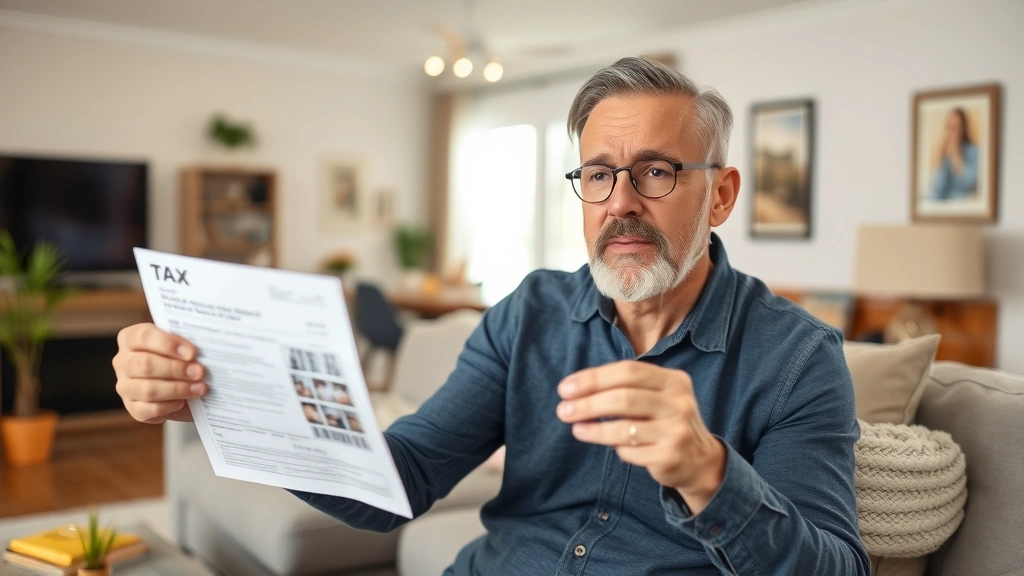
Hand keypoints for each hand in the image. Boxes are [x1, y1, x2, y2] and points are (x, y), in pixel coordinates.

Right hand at [113, 323, 207, 423]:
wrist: (184, 383)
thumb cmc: (182, 357)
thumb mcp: (183, 344)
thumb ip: (186, 343)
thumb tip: (201, 351)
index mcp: (130, 338)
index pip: (143, 336)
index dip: (168, 344)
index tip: (192, 352)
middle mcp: (123, 362)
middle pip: (144, 364)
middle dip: (176, 369)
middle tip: (200, 372)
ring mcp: (125, 386)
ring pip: (147, 389)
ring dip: (178, 389)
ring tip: (199, 388)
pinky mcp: (133, 408)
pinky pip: (148, 410)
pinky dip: (169, 406)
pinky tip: (183, 402)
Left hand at [556, 360, 725, 513]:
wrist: (699, 459)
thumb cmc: (664, 421)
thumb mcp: (655, 396)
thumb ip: (624, 388)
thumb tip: (574, 390)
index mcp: (673, 380)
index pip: (627, 371)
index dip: (593, 378)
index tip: (566, 388)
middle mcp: (678, 403)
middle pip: (623, 398)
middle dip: (587, 404)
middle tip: (563, 410)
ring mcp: (676, 430)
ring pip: (624, 428)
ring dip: (593, 429)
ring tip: (576, 428)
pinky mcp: (669, 456)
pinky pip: (630, 451)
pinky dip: (615, 448)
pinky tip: (609, 446)